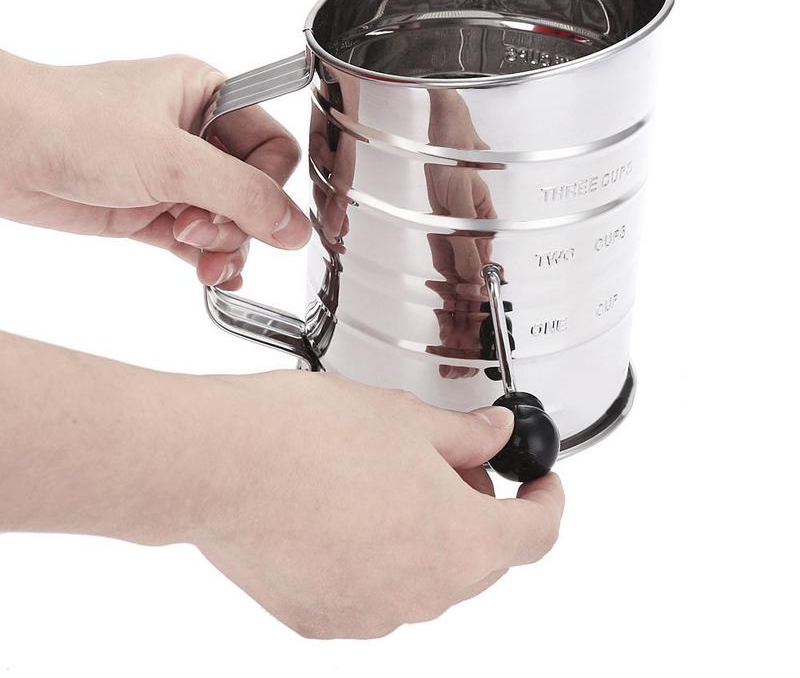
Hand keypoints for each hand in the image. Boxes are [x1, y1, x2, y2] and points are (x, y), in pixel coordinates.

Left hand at [0, 50, 310, 288]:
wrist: (0, 151)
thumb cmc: (70, 124)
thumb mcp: (172, 159)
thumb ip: (243, 194)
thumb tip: (295, 228)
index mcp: (209, 97)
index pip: (273, 148)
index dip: (271, 185)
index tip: (259, 215)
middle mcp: (196, 136)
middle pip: (253, 193)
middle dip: (237, 221)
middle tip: (201, 228)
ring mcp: (173, 176)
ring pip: (228, 222)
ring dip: (222, 245)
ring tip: (196, 253)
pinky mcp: (151, 210)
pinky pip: (198, 242)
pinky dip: (206, 260)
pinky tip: (210, 275)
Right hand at [191, 370, 563, 637]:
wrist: (221, 463)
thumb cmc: (309, 436)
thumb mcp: (407, 419)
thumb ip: (465, 436)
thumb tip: (495, 436)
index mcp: (459, 542)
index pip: (536, 535)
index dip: (547, 501)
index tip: (541, 483)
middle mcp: (421, 594)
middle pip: (480, 559)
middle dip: (478, 511)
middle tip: (450, 463)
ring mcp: (369, 614)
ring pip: (425, 577)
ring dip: (425, 535)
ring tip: (386, 480)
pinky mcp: (320, 618)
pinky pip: (372, 591)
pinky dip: (376, 556)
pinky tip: (345, 511)